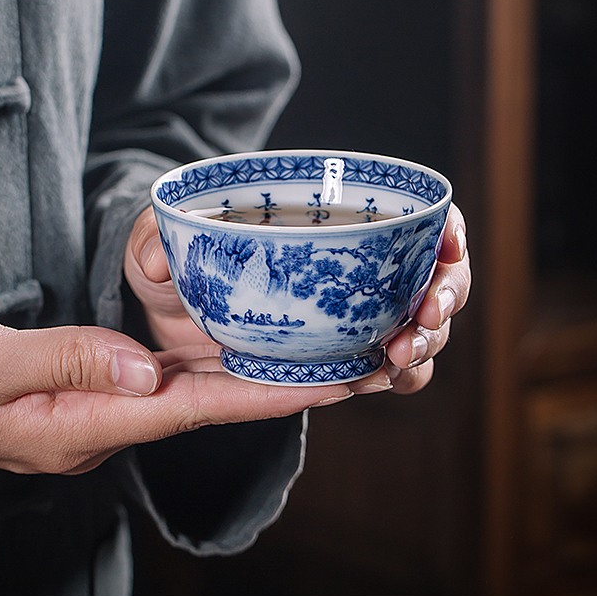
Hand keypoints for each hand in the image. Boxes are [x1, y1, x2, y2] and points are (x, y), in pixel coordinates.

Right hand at [0, 302, 352, 474]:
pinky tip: (239, 341)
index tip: (328, 383)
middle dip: (282, 384)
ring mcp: (101, 406)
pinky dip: (210, 358)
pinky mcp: (93, 385)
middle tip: (353, 363)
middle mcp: (105, 422)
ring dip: (255, 370)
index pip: (193, 410)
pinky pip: (165, 373)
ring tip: (319, 347)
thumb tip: (142, 368)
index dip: (264, 395)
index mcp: (83, 426)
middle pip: (210, 402)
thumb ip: (63, 362)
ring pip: (193, 386)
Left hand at [124, 202, 470, 395]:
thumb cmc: (175, 274)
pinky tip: (377, 380)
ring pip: (423, 328)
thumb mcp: (155, 250)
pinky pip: (388, 370)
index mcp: (331, 224)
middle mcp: (358, 267)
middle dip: (445, 294)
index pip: (412, 215)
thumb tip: (159, 253)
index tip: (447, 241)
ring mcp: (357, 315)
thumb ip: (149, 243)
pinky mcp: (344, 359)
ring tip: (395, 357)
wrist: (168, 328)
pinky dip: (396, 376)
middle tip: (424, 313)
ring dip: (425, 344)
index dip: (444, 227)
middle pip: (436, 275)